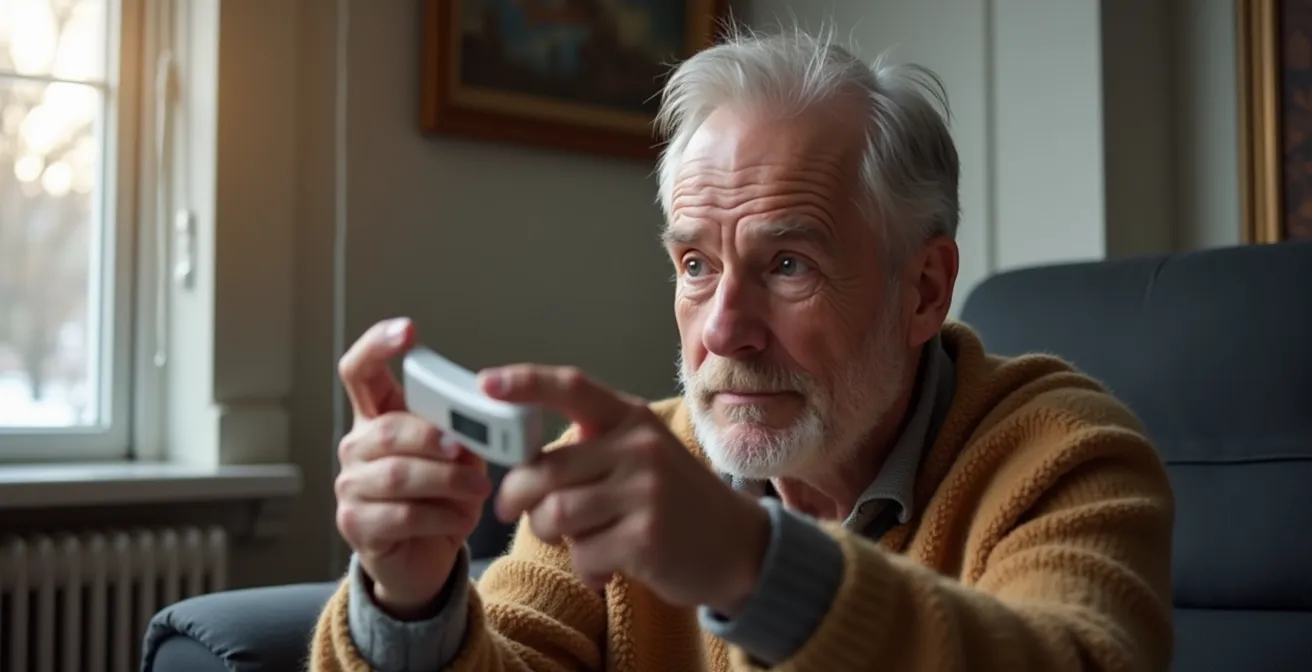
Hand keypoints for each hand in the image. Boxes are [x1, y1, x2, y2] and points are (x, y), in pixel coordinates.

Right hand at [334, 318, 492, 618]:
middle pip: (388, 429)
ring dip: (447, 481)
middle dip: (435, 439)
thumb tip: (480, 421)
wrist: (423, 559)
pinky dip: (441, 516)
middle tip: (469, 453)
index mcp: (378, 416)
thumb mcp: (458, 456)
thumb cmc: (440, 497)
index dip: (378, 345)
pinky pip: (402, 514)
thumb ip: (460, 433)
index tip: (409, 331)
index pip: (360, 370)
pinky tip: (460, 520)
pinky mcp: (355, 524)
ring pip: (398, 474)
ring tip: (479, 490)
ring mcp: (350, 486)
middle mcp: (356, 446)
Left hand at [484, 364, 770, 615]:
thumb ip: (589, 449)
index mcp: (632, 419)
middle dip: (516, 497)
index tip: (486, 385)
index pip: (573, 387)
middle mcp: (639, 447)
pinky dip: (585, 568)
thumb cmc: (674, 501)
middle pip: (542, 470)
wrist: (739, 547)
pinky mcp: (646, 539)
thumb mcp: (641, 456)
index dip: (525, 383)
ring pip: (554, 516)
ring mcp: (646, 492)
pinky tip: (608, 568)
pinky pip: (582, 555)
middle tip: (513, 509)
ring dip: (553, 536)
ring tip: (580, 541)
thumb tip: (518, 460)